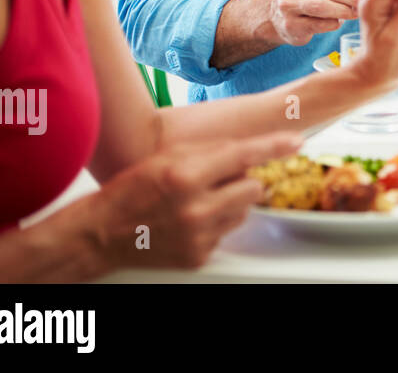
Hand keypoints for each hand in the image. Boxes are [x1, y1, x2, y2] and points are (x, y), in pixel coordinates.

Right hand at [92, 131, 301, 270]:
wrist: (101, 235)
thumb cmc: (131, 190)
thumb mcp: (166, 157)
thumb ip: (210, 152)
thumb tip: (248, 153)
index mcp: (184, 175)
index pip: (243, 156)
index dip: (274, 147)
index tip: (296, 142)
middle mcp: (195, 208)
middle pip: (253, 187)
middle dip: (242, 179)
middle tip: (216, 180)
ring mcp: (198, 236)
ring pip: (243, 211)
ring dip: (231, 203)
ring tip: (198, 201)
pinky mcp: (199, 256)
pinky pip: (226, 233)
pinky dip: (216, 225)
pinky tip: (190, 222)